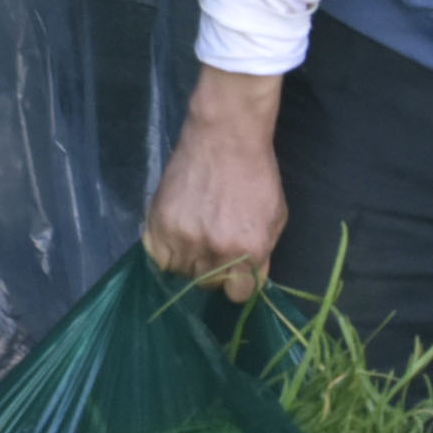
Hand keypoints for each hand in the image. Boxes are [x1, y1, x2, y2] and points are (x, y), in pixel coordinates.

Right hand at [145, 66, 289, 296]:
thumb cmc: (257, 176)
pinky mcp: (158, 222)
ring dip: (189, 260)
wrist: (225, 136)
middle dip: (214, 271)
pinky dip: (165, 251)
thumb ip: (263, 254)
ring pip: (181, 273)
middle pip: (207, 284)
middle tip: (215, 247)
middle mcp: (214, 249)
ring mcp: (183, 236)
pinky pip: (157, 258)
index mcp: (247, 250)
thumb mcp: (275, 218)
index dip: (238, 284)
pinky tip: (177, 235)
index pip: (237, 295)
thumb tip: (248, 281)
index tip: (236, 271)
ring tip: (196, 237)